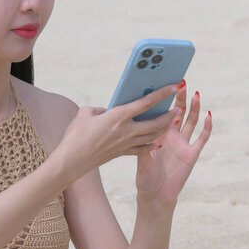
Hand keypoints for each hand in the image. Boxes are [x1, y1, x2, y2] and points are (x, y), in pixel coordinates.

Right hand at [55, 84, 180, 184]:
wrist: (70, 162)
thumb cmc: (75, 135)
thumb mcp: (85, 113)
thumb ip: (100, 109)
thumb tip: (108, 111)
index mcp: (118, 116)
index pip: (146, 103)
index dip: (162, 93)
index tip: (174, 86)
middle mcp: (125, 131)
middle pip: (155, 123)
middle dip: (169, 115)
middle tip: (179, 108)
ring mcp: (124, 144)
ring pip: (151, 136)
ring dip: (163, 129)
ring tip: (171, 122)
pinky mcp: (120, 154)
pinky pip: (141, 149)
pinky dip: (151, 145)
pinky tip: (157, 142)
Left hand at [134, 83, 211, 204]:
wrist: (156, 195)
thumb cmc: (145, 178)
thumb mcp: (142, 162)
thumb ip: (146, 149)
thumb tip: (148, 136)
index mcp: (158, 134)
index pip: (163, 113)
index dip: (165, 100)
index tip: (165, 86)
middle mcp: (172, 136)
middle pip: (178, 112)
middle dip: (181, 98)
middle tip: (182, 83)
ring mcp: (183, 143)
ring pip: (191, 121)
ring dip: (194, 108)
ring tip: (196, 94)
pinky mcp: (192, 153)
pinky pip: (202, 137)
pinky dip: (207, 126)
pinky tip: (209, 115)